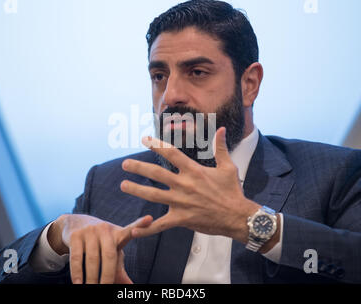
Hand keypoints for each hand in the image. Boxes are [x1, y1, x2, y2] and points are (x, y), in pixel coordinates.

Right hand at [48, 214, 152, 283]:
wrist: (75, 223)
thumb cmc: (100, 242)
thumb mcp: (112, 252)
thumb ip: (120, 270)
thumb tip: (130, 287)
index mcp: (119, 233)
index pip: (131, 230)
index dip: (140, 225)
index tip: (150, 219)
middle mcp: (105, 229)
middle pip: (110, 255)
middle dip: (107, 276)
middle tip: (105, 288)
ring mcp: (90, 231)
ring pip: (92, 259)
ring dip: (91, 278)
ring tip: (91, 288)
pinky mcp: (76, 235)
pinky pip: (77, 257)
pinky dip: (77, 273)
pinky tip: (78, 283)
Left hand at [120, 127, 260, 242]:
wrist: (238, 217)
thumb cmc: (232, 191)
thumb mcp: (228, 167)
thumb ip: (221, 148)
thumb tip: (220, 129)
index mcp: (194, 171)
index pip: (171, 154)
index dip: (156, 145)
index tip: (144, 139)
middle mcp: (184, 185)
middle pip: (156, 174)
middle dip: (138, 168)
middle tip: (125, 164)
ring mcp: (181, 203)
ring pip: (153, 196)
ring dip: (136, 190)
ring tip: (123, 185)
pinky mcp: (181, 220)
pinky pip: (160, 225)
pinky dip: (146, 229)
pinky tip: (133, 230)